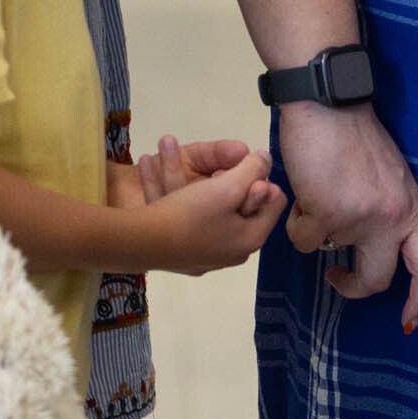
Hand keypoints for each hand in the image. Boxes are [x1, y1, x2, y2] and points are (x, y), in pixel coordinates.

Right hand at [133, 145, 286, 272]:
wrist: (141, 242)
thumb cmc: (190, 214)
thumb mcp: (227, 186)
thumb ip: (252, 169)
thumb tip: (266, 159)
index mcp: (251, 238)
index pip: (276, 201)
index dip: (262, 178)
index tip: (240, 168)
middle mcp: (235, 253)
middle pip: (246, 209)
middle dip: (234, 184)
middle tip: (215, 171)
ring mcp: (209, 259)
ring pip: (219, 216)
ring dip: (210, 192)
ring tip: (194, 175)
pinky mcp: (186, 259)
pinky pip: (198, 227)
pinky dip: (192, 208)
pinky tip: (177, 197)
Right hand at [276, 100, 417, 330]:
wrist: (327, 102)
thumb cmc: (353, 134)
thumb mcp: (388, 176)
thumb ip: (386, 209)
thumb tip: (363, 243)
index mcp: (412, 208)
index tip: (409, 321)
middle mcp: (393, 218)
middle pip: (378, 280)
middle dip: (354, 288)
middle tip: (339, 279)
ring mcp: (362, 219)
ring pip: (329, 257)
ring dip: (315, 236)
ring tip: (311, 205)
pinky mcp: (328, 214)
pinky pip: (304, 241)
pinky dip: (295, 223)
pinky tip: (300, 195)